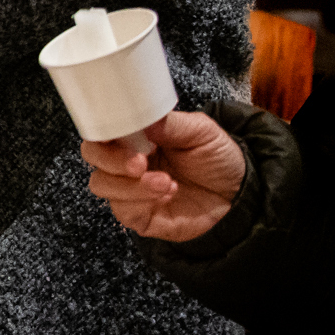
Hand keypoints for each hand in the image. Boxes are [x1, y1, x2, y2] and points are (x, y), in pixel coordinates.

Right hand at [80, 110, 244, 241]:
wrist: (240, 197)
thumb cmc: (218, 160)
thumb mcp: (201, 132)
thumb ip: (171, 124)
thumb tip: (144, 119)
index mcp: (136, 136)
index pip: (102, 129)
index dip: (102, 129)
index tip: (118, 132)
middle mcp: (127, 161)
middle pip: (93, 155)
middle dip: (110, 159)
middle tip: (140, 163)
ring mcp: (130, 189)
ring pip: (101, 184)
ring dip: (129, 184)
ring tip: (165, 182)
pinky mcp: (138, 216)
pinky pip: (122, 209)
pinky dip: (141, 201)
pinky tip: (168, 194)